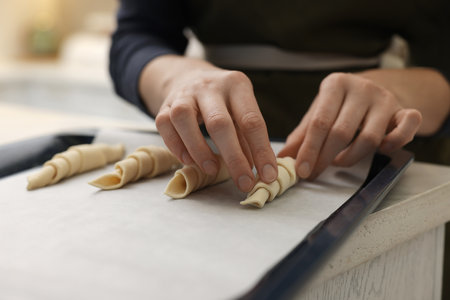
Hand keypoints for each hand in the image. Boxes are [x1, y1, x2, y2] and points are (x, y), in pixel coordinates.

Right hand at [154, 66, 277, 191]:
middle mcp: (210, 86)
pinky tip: (189, 161)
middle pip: (219, 123)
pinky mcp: (165, 105)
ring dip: (199, 150)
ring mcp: (184, 94)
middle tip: (244, 183)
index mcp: (236, 85)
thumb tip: (259, 171)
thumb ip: (248, 139)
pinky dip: (177, 146)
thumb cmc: (221, 101)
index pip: (251, 120)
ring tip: (212, 170)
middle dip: (234, 158)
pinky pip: (165, 125)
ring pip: (185, 119)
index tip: (268, 175)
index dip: (261, 151)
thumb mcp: (241, 110)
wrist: (189, 77)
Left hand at [278, 72, 421, 179]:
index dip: (309, 149)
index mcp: (336, 84)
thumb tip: (283, 158)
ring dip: (351, 157)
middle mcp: (362, 88)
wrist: (371, 89)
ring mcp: (385, 99)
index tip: (302, 170)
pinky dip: (395, 143)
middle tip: (314, 173)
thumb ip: (302, 134)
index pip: (319, 122)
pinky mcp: (404, 110)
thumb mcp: (318, 112)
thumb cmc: (338, 105)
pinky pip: (407, 128)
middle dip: (324, 157)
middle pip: (341, 131)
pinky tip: (381, 151)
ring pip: (369, 138)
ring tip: (338, 162)